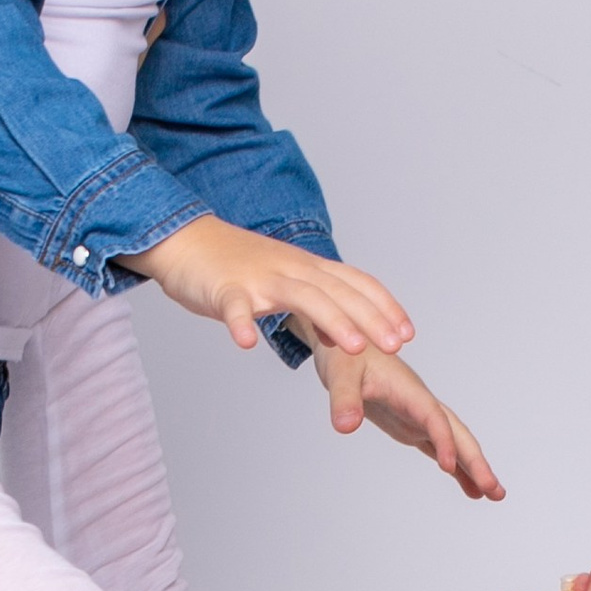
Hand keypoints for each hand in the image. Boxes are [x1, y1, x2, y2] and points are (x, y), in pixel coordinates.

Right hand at [123, 217, 413, 358]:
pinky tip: (245, 343)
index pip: (355, 282)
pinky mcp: (224, 288)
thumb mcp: (283, 282)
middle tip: (394, 346)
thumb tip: (344, 332)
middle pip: (337, 291)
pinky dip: (241, 322)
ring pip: (301, 296)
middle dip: (370, 318)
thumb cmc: (234, 267)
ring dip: (331, 321)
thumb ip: (313, 303)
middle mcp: (290, 268)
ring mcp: (258, 278)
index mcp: (306, 267)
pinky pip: (234, 306)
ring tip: (353, 349)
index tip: (407, 334)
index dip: (384, 306)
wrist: (183, 240)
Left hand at [309, 341, 504, 498]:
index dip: (444, 440)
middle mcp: (421, 404)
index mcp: (409, 391)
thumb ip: (344, 399)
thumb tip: (345, 427)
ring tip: (495, 496)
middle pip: (457, 433)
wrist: (347, 342)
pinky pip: (440, 447)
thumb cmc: (345, 354)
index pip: (433, 418)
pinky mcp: (412, 424)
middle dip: (476, 462)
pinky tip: (470, 489)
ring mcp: (419, 415)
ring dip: (474, 467)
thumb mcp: (339, 374)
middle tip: (496, 492)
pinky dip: (457, 467)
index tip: (448, 467)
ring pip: (455, 442)